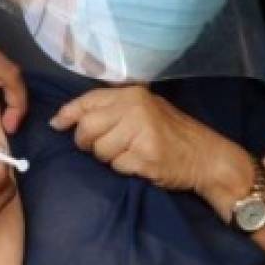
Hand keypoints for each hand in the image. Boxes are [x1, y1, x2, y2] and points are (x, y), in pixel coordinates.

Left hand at [50, 86, 236, 195]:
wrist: (208, 157)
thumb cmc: (171, 134)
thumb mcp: (144, 110)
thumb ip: (109, 110)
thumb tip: (61, 119)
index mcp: (132, 94)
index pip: (87, 101)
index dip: (67, 114)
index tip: (57, 125)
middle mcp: (135, 108)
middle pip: (87, 128)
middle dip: (87, 143)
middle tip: (103, 148)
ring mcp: (141, 131)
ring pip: (99, 150)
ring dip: (109, 158)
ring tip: (130, 154)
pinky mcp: (146, 155)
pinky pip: (117, 166)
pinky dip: (124, 169)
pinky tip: (141, 164)